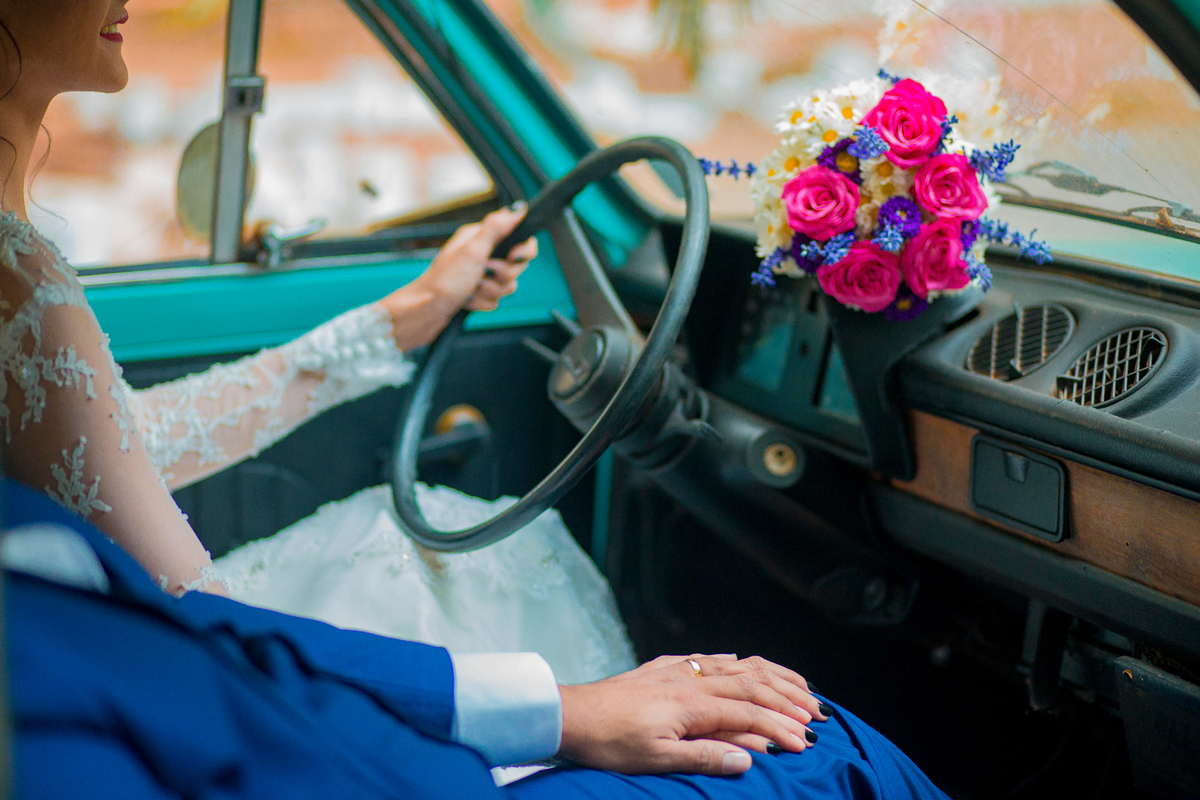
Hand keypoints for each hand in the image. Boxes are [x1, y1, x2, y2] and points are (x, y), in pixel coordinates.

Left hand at [378, 203, 537, 350]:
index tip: (513, 256)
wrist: (426, 311)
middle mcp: (482, 254)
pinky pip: (496, 301)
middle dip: (502, 275)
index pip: (519, 238)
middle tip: (482, 273)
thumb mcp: (473, 250)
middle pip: (516, 266)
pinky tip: (467, 299)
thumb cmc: (444, 280)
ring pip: (507, 286)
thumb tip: (518, 209)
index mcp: (481, 238)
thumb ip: (497, 228)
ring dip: (490, 291)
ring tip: (471, 289)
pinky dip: (482, 303)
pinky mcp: (479, 294)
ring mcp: (481, 275)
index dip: (523, 250)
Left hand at [558, 654, 826, 775]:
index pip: (749, 714)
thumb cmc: (609, 742)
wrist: (570, 715)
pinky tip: (743, 663)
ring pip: (736, 665)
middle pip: (753, 684)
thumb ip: (704, 756)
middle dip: (789, 698)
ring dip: (772, 675)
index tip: (806, 743)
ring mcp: (678, 670)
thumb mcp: (656, 760)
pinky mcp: (664, 667)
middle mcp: (691, 680)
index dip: (781, 728)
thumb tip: (750, 759)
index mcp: (692, 704)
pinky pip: (711, 658)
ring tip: (798, 685)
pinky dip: (737, 662)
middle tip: (818, 714)